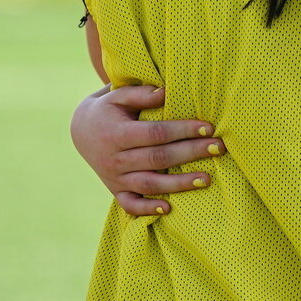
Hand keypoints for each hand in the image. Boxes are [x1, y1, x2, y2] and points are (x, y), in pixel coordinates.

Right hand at [70, 83, 225, 215]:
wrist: (81, 130)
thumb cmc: (109, 108)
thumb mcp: (118, 95)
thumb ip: (141, 93)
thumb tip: (165, 92)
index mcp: (117, 133)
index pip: (155, 133)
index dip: (182, 130)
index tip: (208, 127)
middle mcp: (115, 158)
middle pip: (158, 158)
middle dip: (191, 153)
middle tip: (219, 148)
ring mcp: (114, 178)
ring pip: (149, 184)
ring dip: (179, 184)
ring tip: (207, 179)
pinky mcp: (115, 190)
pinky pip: (130, 204)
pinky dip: (148, 209)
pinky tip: (169, 208)